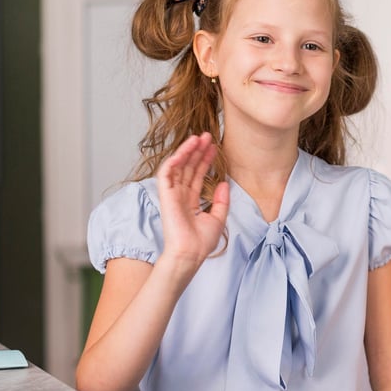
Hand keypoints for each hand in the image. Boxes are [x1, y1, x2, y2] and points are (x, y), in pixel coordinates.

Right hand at [156, 132, 229, 269]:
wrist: (191, 254)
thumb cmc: (201, 242)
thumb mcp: (218, 218)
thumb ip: (221, 200)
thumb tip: (224, 182)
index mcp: (191, 201)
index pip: (198, 175)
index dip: (205, 160)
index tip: (214, 147)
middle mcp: (180, 196)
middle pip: (188, 167)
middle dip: (197, 151)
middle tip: (207, 136)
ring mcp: (172, 195)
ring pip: (178, 166)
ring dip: (187, 151)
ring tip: (198, 138)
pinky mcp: (165, 195)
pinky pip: (167, 173)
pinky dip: (175, 160)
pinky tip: (185, 150)